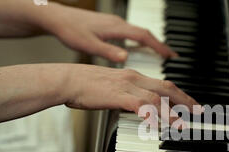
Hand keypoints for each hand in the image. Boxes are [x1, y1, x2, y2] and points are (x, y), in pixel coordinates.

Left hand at [41, 3, 176, 61]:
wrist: (56, 17)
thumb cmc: (70, 30)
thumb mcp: (88, 44)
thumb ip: (108, 52)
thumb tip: (126, 58)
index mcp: (116, 28)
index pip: (143, 36)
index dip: (158, 46)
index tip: (170, 56)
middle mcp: (118, 24)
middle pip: (145, 34)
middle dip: (160, 45)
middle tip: (172, 57)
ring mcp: (114, 24)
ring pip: (139, 33)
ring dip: (151, 43)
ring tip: (161, 54)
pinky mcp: (109, 26)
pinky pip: (131, 33)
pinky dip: (140, 41)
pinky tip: (139, 48)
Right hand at [62, 64, 200, 122]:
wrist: (67, 80)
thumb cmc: (85, 86)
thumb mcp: (112, 89)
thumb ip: (127, 97)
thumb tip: (139, 109)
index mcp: (133, 76)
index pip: (163, 84)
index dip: (180, 94)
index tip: (190, 104)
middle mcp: (134, 78)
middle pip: (167, 87)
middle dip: (185, 100)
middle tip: (198, 111)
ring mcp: (127, 86)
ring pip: (157, 97)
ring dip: (172, 112)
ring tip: (182, 124)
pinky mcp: (118, 95)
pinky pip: (140, 105)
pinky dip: (152, 115)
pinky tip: (159, 124)